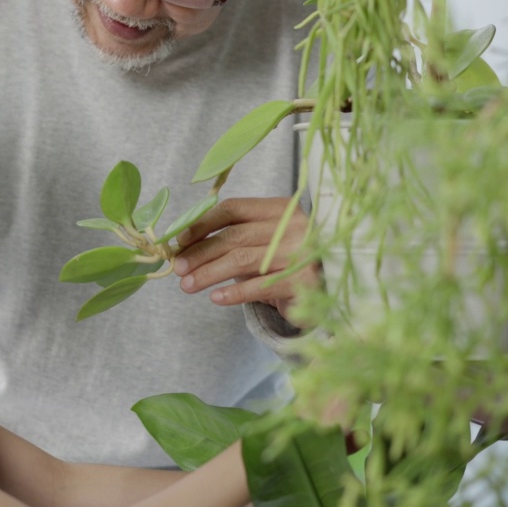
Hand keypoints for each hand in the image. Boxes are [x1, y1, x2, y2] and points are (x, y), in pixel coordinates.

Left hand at [172, 197, 320, 326]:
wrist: (328, 290)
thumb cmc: (286, 262)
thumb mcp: (263, 242)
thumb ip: (233, 239)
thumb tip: (185, 247)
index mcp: (280, 208)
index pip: (233, 208)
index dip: (203, 223)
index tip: (180, 240)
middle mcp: (292, 226)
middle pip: (234, 236)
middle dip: (200, 252)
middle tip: (179, 269)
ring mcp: (300, 253)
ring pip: (242, 260)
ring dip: (209, 273)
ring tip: (187, 286)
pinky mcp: (303, 281)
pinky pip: (259, 287)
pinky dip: (233, 292)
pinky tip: (215, 298)